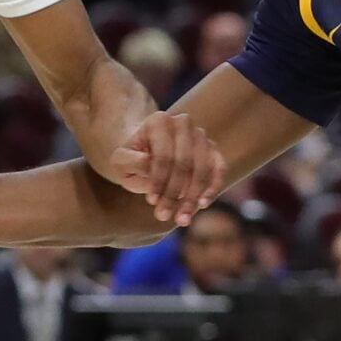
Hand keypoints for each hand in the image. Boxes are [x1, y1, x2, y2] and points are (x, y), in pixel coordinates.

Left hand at [104, 111, 225, 227]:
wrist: (146, 154)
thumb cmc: (132, 159)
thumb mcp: (120, 161)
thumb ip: (131, 161)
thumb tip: (148, 163)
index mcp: (159, 121)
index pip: (163, 155)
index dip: (158, 181)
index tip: (151, 201)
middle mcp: (183, 123)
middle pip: (184, 163)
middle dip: (174, 193)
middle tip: (163, 216)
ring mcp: (201, 135)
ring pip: (202, 169)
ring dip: (193, 197)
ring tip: (182, 219)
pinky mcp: (213, 149)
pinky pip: (219, 169)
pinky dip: (213, 187)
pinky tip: (202, 205)